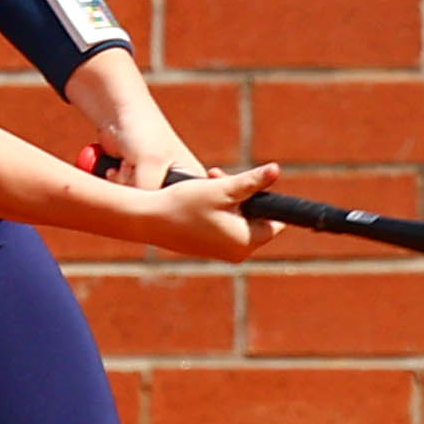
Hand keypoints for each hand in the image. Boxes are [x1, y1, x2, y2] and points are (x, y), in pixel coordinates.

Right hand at [136, 162, 288, 261]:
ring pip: (239, 221)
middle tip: (218, 177)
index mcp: (246, 241)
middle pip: (256, 219)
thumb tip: (276, 170)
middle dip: (242, 196)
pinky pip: (224, 228)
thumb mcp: (221, 189)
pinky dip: (217, 212)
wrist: (146, 220)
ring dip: (228, 201)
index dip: (261, 197)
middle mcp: (237, 253)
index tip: (242, 183)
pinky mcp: (209, 249)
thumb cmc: (183, 205)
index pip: (274, 220)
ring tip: (208, 183)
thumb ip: (252, 181)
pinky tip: (199, 199)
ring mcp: (222, 252)